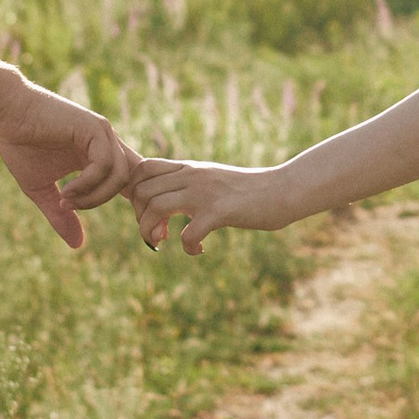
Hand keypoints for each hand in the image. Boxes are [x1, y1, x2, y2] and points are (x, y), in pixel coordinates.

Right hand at [0, 78, 138, 248]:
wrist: (5, 112)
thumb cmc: (21, 146)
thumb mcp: (42, 190)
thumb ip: (61, 215)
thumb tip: (77, 245)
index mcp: (100, 157)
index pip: (130, 183)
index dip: (133, 205)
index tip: (122, 225)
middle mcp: (108, 144)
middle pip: (133, 182)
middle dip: (120, 204)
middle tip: (79, 213)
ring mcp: (103, 134)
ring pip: (121, 175)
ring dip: (95, 197)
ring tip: (67, 202)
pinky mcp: (94, 128)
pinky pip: (104, 164)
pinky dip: (88, 183)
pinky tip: (66, 190)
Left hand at [128, 156, 287, 254]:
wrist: (283, 190)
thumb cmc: (248, 190)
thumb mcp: (213, 179)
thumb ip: (188, 184)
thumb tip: (163, 200)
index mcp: (189, 168)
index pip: (142, 169)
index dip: (135, 194)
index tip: (149, 213)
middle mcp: (192, 176)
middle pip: (142, 191)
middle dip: (140, 217)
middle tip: (157, 233)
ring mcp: (205, 193)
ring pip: (156, 208)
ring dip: (151, 231)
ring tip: (165, 242)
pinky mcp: (220, 212)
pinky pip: (188, 234)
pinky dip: (188, 248)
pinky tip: (200, 250)